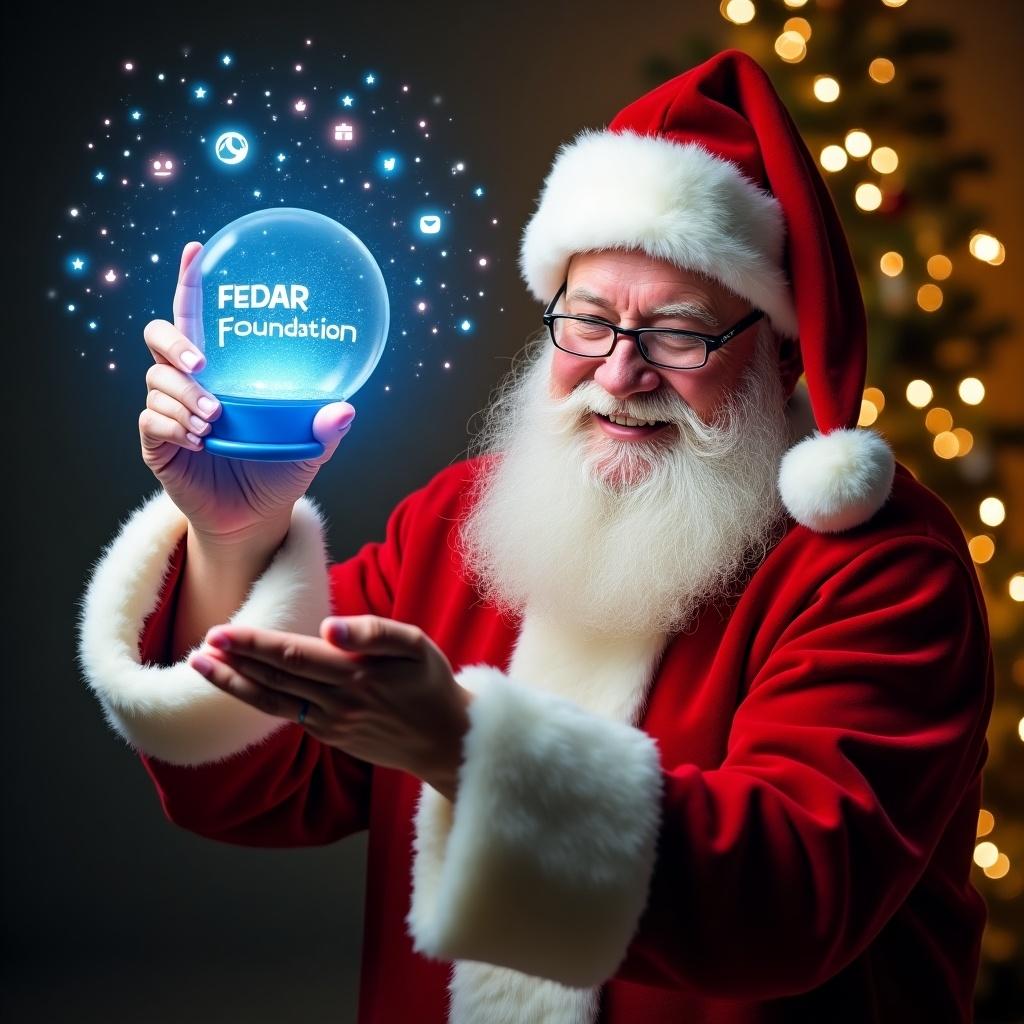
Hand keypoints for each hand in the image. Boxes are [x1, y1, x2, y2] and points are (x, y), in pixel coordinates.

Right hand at [140, 241, 356, 542]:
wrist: (255, 518)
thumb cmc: (277, 471)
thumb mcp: (308, 447)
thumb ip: (326, 427)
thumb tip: (346, 409)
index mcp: (221, 371)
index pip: (197, 317)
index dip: (192, 282)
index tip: (197, 249)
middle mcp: (188, 383)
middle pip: (159, 337)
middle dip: (175, 344)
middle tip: (204, 367)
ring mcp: (168, 411)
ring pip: (157, 382)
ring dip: (186, 398)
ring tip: (214, 423)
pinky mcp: (157, 443)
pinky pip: (152, 420)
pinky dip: (174, 426)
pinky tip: (199, 441)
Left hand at [188, 615, 474, 799]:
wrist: (446, 740)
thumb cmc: (431, 683)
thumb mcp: (415, 646)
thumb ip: (373, 632)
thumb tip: (327, 628)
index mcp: (354, 675)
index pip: (291, 656)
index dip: (252, 645)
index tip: (219, 634)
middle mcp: (336, 703)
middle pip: (274, 678)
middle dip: (234, 661)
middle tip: (200, 644)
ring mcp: (330, 724)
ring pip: (272, 701)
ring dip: (234, 684)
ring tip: (202, 666)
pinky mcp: (330, 736)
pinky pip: (288, 715)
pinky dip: (259, 699)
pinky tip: (243, 685)